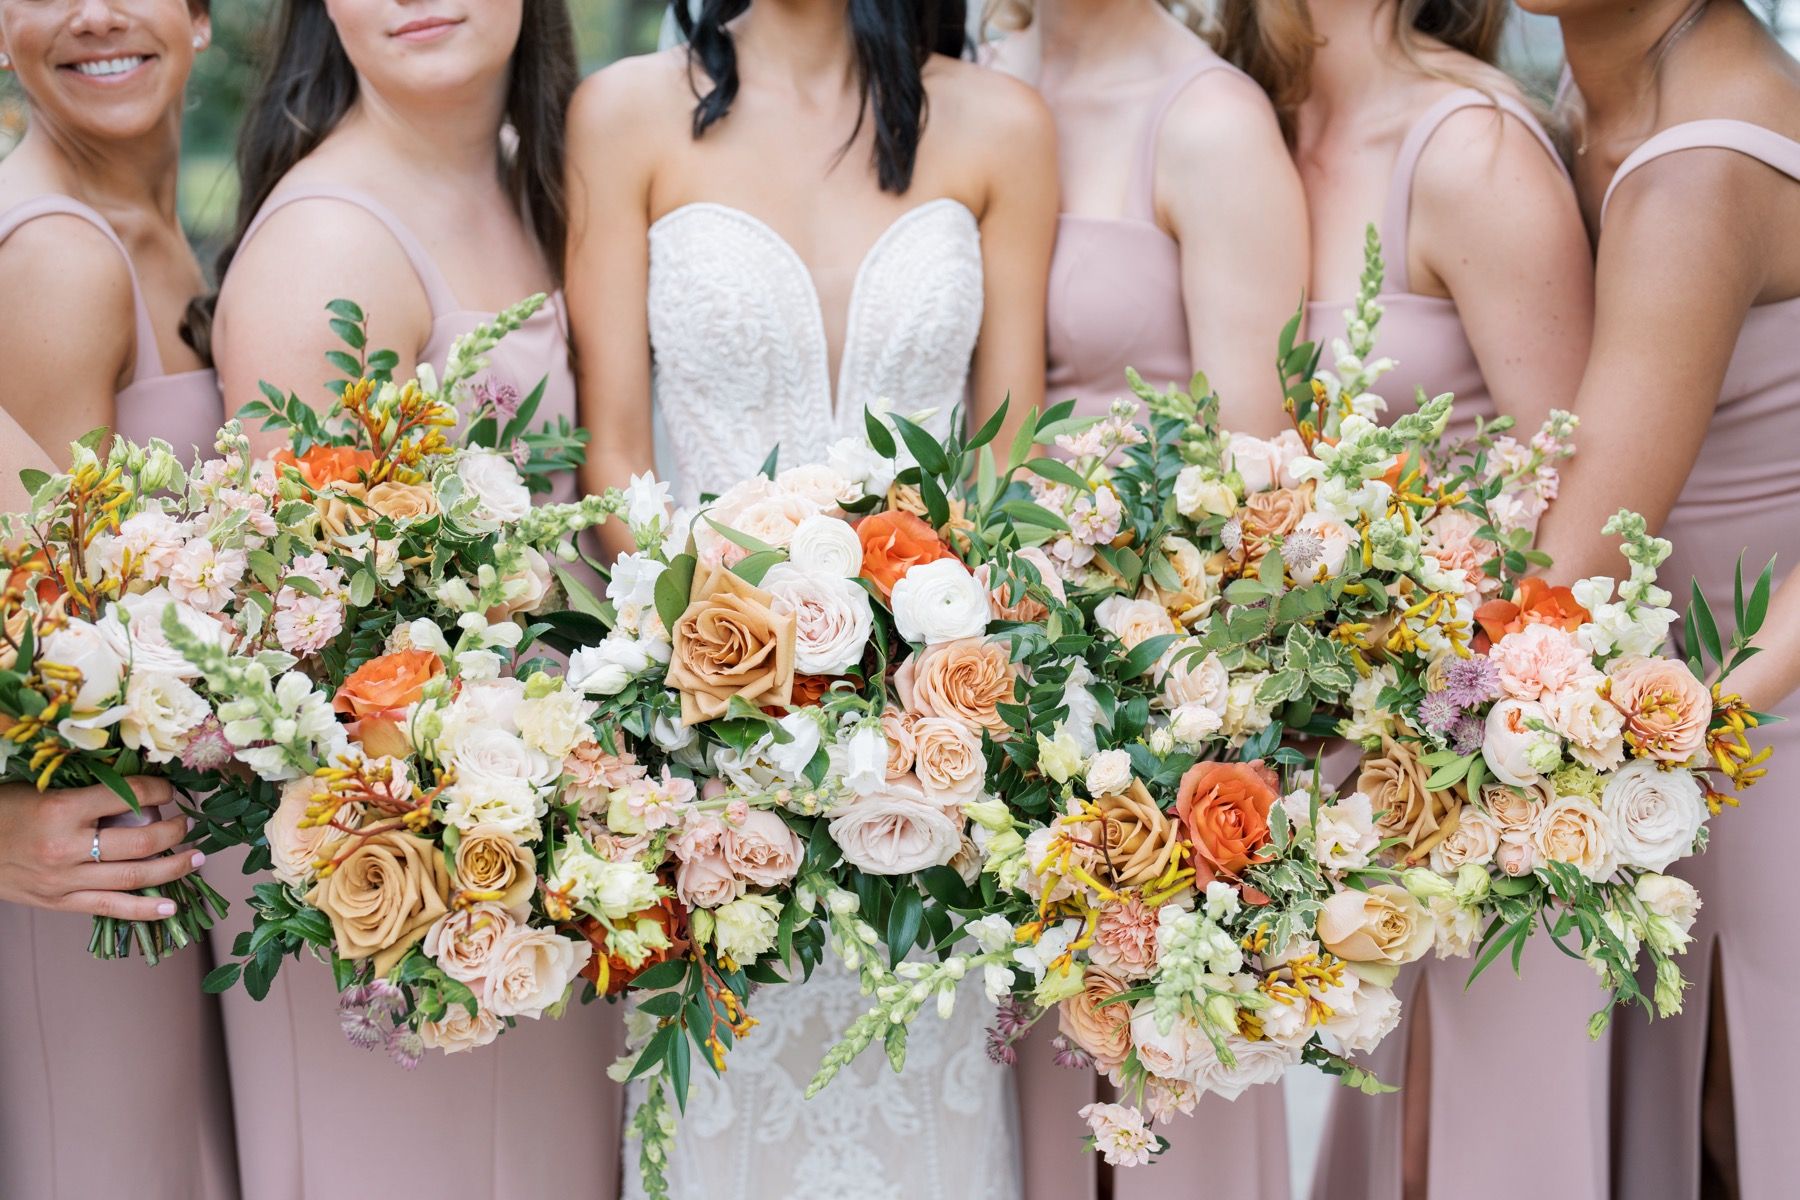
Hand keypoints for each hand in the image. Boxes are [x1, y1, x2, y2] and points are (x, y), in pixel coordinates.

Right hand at [0, 777, 205, 919]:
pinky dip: (145, 910)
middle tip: (188, 824)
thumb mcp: (44, 789)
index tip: (169, 790)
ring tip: (197, 859)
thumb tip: (141, 788)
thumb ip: (90, 792)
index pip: (128, 796)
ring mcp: (64, 880)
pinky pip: (110, 908)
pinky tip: (172, 907)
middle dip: (175, 832)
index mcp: (61, 809)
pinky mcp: (59, 903)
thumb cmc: (5, 811)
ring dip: (173, 868)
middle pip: (139, 841)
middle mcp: (66, 847)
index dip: (158, 791)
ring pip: (133, 877)